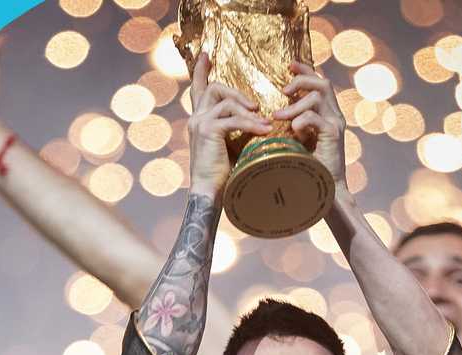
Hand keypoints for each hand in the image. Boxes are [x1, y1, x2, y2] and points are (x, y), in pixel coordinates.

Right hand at [188, 54, 272, 197]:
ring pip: (225, 100)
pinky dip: (251, 124)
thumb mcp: (231, 144)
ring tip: (263, 121)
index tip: (206, 54)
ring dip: (247, 110)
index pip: (198, 89)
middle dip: (237, 92)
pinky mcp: (209, 131)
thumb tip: (258, 118)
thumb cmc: (223, 174)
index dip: (200, 70)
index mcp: (199, 120)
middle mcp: (196, 118)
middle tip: (255, 106)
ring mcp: (200, 123)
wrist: (211, 193)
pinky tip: (264, 131)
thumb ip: (237, 128)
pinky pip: (234, 119)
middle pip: (214, 88)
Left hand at [274, 62, 347, 192]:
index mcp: (328, 114)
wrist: (325, 191)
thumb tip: (276, 112)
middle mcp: (335, 116)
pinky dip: (300, 120)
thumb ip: (294, 124)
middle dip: (301, 80)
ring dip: (295, 104)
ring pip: (318, 96)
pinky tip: (292, 132)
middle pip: (322, 83)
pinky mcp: (333, 136)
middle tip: (283, 89)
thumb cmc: (308, 167)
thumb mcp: (298, 141)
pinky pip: (315, 117)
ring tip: (279, 115)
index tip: (289, 66)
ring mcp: (336, 125)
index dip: (305, 71)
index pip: (320, 83)